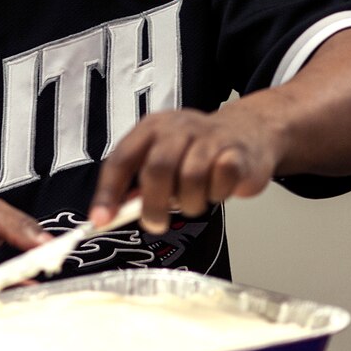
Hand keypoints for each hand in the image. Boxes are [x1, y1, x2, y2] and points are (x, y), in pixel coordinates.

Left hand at [88, 95, 286, 233]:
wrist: (249, 131)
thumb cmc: (198, 151)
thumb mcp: (163, 156)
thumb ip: (139, 182)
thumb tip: (114, 213)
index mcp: (151, 128)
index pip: (121, 160)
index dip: (108, 192)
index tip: (102, 220)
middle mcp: (177, 128)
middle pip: (157, 169)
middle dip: (153, 204)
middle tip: (155, 222)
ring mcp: (209, 138)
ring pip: (190, 179)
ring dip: (190, 202)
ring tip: (194, 200)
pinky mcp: (236, 152)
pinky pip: (220, 180)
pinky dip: (216, 193)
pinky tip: (217, 188)